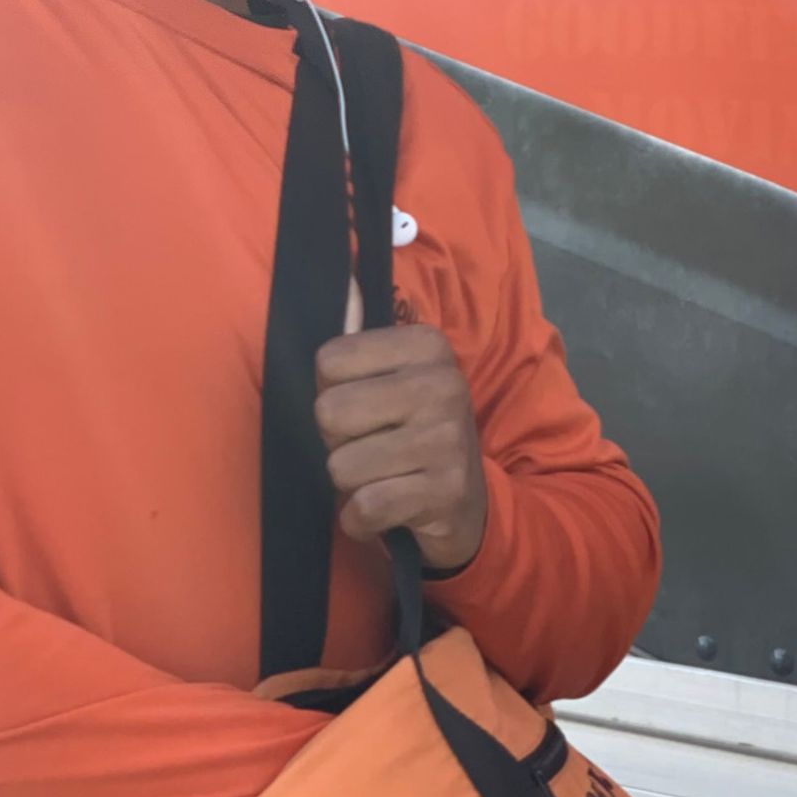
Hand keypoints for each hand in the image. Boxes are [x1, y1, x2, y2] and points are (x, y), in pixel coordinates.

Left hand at [313, 319, 487, 573]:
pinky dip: (361, 519)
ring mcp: (447, 440)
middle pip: (329, 413)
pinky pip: (363, 508)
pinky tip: (386, 510)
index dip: (332, 392)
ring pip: (341, 466)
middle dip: (337, 441)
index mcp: (426, 346)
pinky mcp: (445, 493)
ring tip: (382, 477)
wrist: (468, 505)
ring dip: (351, 483)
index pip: (328, 362)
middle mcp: (442, 384)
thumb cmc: (414, 432)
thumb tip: (344, 277)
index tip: (365, 407)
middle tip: (370, 447)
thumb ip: (359, 335)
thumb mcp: (393, 378)